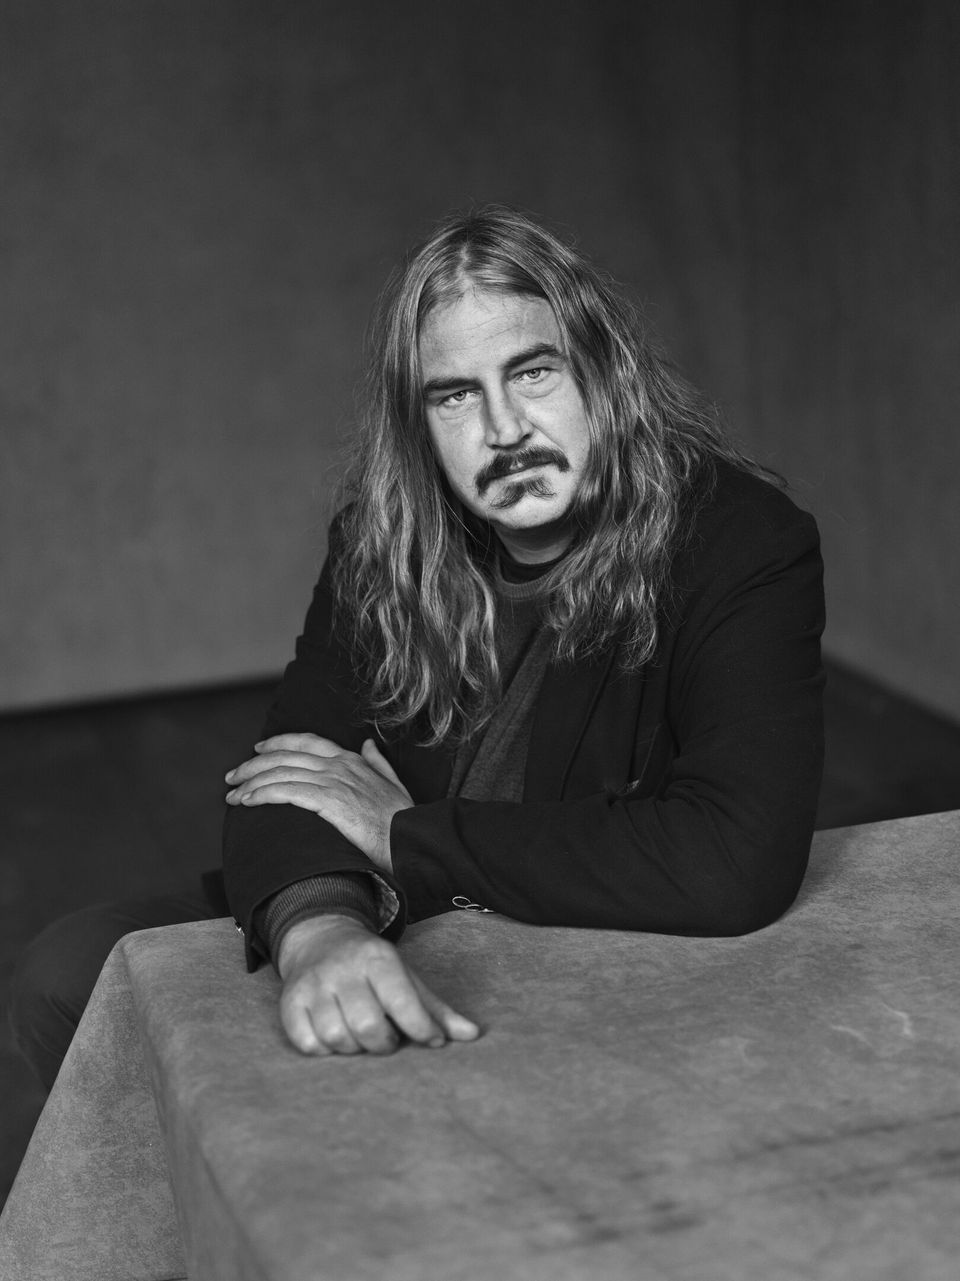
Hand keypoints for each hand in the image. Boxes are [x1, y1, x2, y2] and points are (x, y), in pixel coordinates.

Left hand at [225, 733, 411, 870]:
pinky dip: (263, 794)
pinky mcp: (330, 801)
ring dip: (251, 782)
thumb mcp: (393, 783)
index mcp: (352, 760)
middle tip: (232, 777)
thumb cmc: (403, 820)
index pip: (307, 742)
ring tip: (232, 795)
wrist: (411, 840)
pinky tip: (247, 801)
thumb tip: (367, 744)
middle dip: (253, 765)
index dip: (279, 743)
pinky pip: (287, 792)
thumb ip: (377, 762)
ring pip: (282, 773)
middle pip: (286, 756)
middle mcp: (340, 765)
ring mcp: (334, 782)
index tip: (257, 750)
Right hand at [277, 914, 480, 1055]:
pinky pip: (307, 1043)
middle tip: (388, 1040)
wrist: (320, 938)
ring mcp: (313, 984)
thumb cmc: (372, 967)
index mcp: (378, 958)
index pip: (402, 1001)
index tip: (430, 1040)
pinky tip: (335, 1038)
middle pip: (367, 1025)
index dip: (421, 1029)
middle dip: (384, 1044)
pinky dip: (325, 1050)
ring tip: (361, 1037)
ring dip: (354, 1048)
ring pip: (336, 1037)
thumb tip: (473, 1035)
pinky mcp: (290, 1001)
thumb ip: (437, 1009)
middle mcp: (343, 968)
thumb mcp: (406, 976)